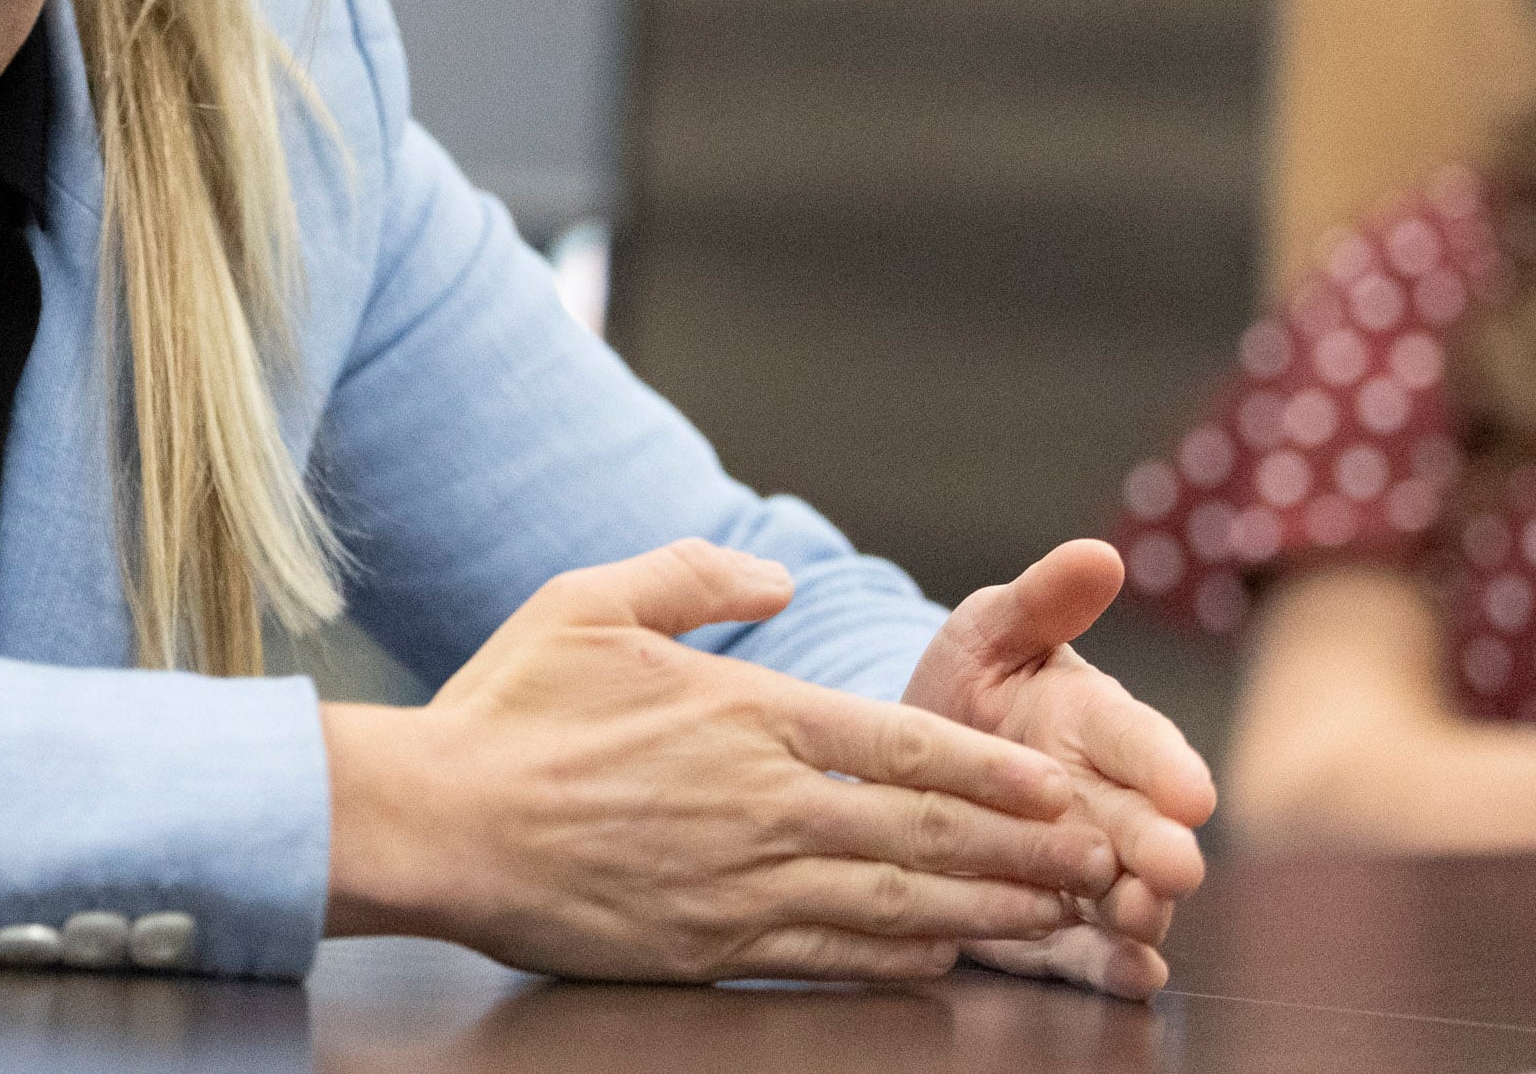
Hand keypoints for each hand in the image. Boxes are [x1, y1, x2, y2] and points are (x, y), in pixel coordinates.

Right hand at [325, 540, 1122, 983]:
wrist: (436, 822)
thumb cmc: (507, 710)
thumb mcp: (590, 602)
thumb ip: (692, 575)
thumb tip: (777, 579)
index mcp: (746, 714)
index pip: (905, 744)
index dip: (995, 769)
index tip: (1059, 783)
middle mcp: (764, 804)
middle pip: (926, 829)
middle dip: (1024, 847)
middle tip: (1099, 856)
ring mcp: (741, 884)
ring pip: (897, 902)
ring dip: (986, 908)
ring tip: (1054, 911)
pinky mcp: (710, 947)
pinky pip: (833, 959)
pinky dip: (901, 959)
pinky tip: (944, 956)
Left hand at [903, 539, 1217, 999]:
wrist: (915, 761)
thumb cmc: (970, 685)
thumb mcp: (992, 632)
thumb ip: (1043, 602)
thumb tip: (1097, 553)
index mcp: (1100, 727)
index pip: (1143, 742)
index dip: (1166, 765)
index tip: (1190, 788)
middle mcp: (1108, 802)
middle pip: (1145, 828)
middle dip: (1163, 847)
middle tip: (1173, 864)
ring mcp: (1085, 866)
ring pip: (1128, 894)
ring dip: (1142, 909)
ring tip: (1142, 918)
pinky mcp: (1050, 919)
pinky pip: (1088, 949)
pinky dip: (1112, 965)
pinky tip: (1130, 976)